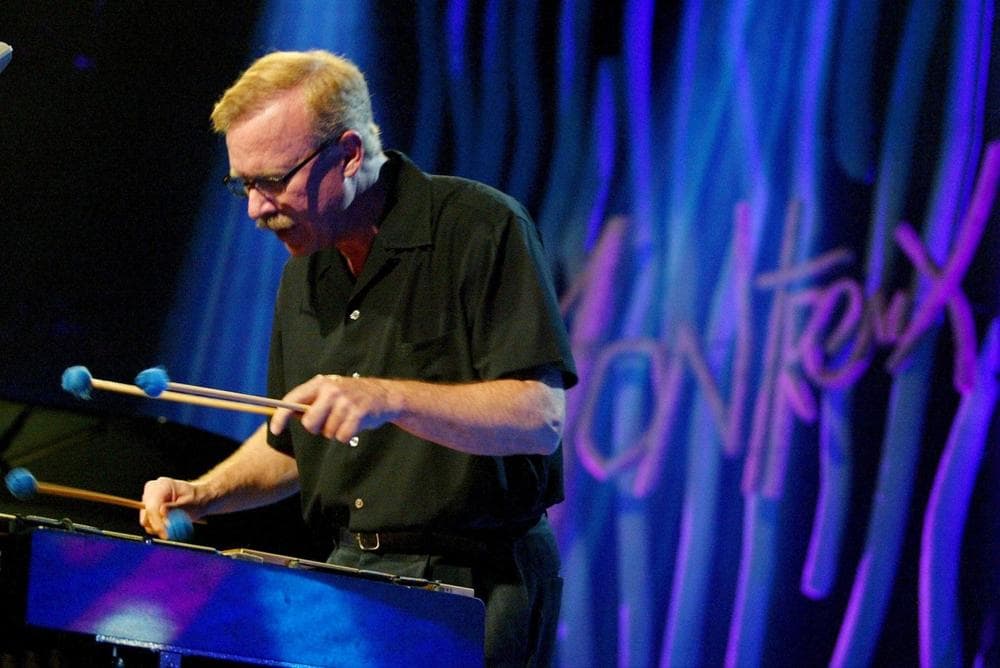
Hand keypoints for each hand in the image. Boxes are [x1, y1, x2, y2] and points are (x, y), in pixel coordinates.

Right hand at [140, 476, 200, 538]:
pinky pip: (149, 525)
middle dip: (160, 526)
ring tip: (176, 524)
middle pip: (146, 516)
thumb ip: (176, 507)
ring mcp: (147, 502)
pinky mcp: (148, 512)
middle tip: (173, 533)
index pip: (152, 506)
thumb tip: (162, 512)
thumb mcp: (190, 501)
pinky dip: (160, 528)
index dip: (157, 522)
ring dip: (161, 528)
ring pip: (147, 523)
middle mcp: (150, 492)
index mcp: (161, 485)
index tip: (165, 534)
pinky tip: (171, 524)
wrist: (196, 498)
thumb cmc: (194, 498)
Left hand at [269, 374, 400, 441]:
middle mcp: (331, 390)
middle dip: (316, 428)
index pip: (293, 399)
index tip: (275, 430)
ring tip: (345, 420)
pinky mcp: (358, 413)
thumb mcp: (329, 392)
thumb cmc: (350, 396)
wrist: (383, 395)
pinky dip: (347, 436)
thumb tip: (285, 415)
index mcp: (320, 383)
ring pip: (327, 432)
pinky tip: (354, 425)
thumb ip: (310, 402)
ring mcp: (345, 401)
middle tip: (328, 422)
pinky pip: (342, 436)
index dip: (281, 416)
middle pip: (309, 422)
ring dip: (335, 431)